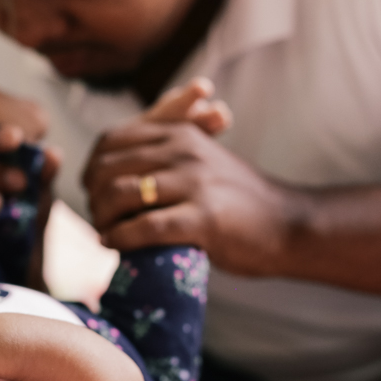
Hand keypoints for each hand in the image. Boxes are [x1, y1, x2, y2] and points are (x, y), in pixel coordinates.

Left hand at [83, 81, 299, 275]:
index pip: (111, 141)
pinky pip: (144, 227)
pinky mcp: (203, 218)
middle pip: (109, 168)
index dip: (92, 167)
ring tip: (105, 234)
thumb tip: (105, 170)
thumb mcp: (199, 162)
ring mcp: (194, 182)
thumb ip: (161, 158)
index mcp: (179, 133)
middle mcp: (184, 150)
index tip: (91, 191)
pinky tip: (115, 246)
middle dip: (94, 197)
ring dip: (103, 219)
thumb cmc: (235, 200)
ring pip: (122, 195)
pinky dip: (120, 239)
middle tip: (97, 219)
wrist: (288, 224)